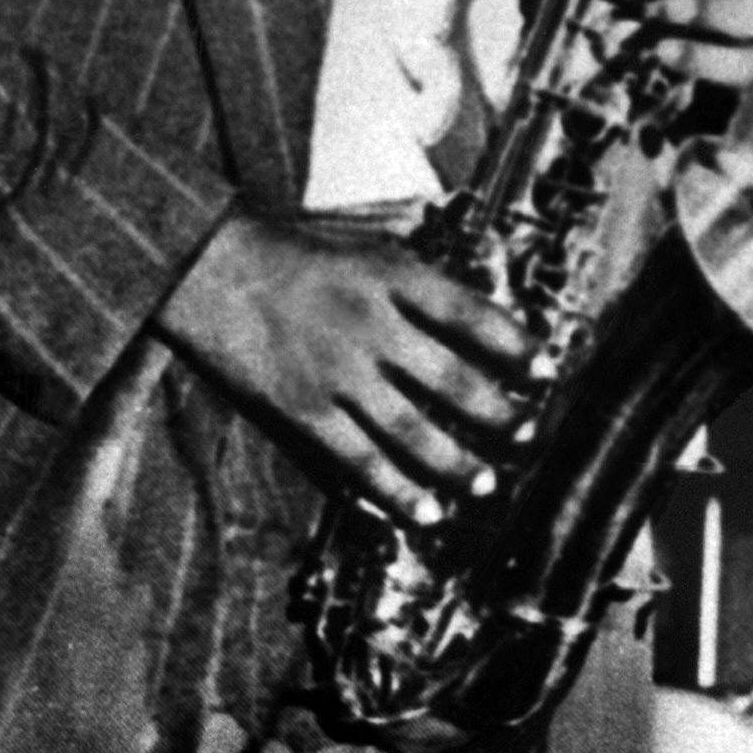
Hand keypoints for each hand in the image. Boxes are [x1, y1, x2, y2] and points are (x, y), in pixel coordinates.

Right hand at [154, 212, 535, 527]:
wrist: (205, 266)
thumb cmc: (288, 248)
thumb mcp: (363, 241)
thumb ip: (414, 274)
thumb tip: (467, 302)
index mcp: (395, 277)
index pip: (473, 315)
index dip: (516, 344)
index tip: (546, 368)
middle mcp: (375, 325)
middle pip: (455, 380)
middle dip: (499, 412)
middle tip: (527, 432)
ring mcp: (339, 373)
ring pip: (414, 430)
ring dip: (458, 462)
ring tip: (486, 482)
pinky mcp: (303, 410)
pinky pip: (359, 459)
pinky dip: (396, 489)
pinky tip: (424, 511)